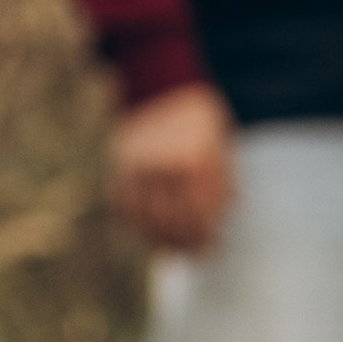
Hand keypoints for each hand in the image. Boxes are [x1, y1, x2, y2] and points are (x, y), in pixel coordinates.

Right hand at [108, 82, 238, 256]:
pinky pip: (126, 205)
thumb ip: (222, 185)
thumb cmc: (200, 120)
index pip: (202, 214)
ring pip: (149, 218)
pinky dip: (135, 222)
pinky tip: (147, 231)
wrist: (161, 85)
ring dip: (160, 240)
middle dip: (185, 244)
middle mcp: (168, 164)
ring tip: (171, 250)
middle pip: (175, 221)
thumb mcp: (220, 148)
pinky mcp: (120, 163)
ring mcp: (141, 164)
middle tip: (192, 256)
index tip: (210, 249)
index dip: (206, 237)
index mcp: (198, 160)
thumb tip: (220, 224)